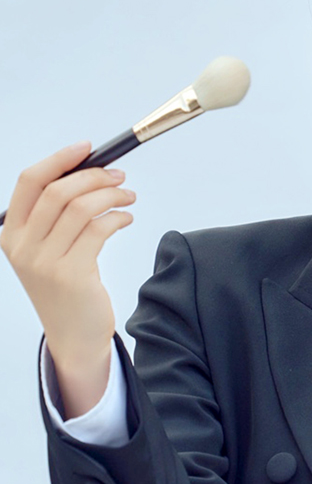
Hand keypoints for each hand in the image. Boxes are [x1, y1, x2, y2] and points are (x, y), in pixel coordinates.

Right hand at [0, 141, 135, 413]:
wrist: (73, 335)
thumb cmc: (66, 286)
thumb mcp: (48, 249)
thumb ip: (57, 215)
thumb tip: (90, 171)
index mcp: (12, 233)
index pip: (30, 182)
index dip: (59, 159)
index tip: (86, 148)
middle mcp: (23, 246)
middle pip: (59, 191)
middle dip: (94, 176)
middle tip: (119, 176)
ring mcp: (45, 262)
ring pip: (82, 208)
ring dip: (112, 195)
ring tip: (128, 197)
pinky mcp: (72, 275)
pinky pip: (99, 229)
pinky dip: (118, 216)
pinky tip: (126, 218)